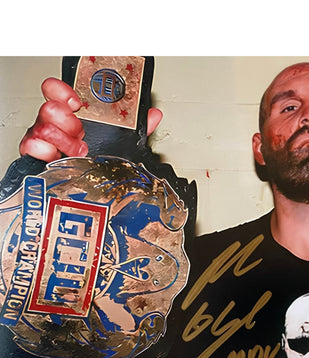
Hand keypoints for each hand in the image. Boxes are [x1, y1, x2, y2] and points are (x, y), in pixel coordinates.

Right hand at [19, 77, 163, 162]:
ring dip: (64, 140)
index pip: (56, 91)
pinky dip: (44, 151)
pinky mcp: (35, 157)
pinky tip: (57, 157)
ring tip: (79, 151)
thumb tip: (153, 116)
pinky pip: (30, 147)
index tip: (78, 103)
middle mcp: (54, 124)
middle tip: (82, 133)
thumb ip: (133, 127)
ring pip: (42, 127)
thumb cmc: (96, 162)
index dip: (63, 92)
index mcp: (71, 115)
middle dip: (68, 121)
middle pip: (49, 108)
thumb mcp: (118, 143)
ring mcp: (43, 140)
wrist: (85, 191)